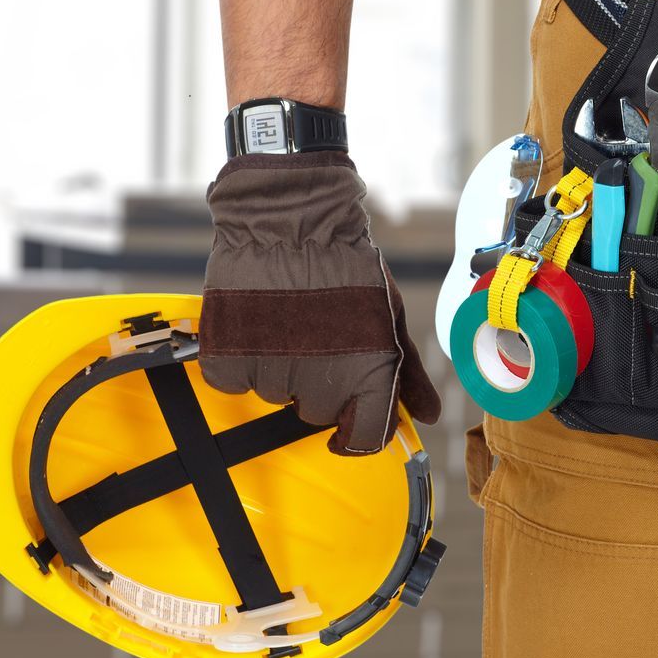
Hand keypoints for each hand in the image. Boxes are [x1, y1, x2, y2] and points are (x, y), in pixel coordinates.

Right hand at [201, 151, 440, 454]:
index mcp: (370, 374)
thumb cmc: (348, 267)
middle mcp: (323, 380)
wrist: (292, 220)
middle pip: (316, 414)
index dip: (358, 432)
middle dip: (318, 385)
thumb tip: (428, 416)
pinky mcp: (228, 358)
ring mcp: (273, 371)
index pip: (366, 437)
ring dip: (279, 369)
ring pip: (274, 396)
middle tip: (317, 338)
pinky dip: (238, 362)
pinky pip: (232, 382)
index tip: (348, 425)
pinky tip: (254, 326)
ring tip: (287, 321)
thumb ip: (409, 373)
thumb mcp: (390, 317)